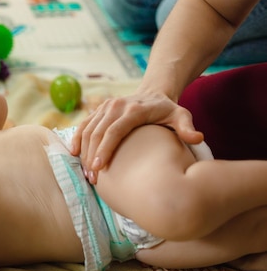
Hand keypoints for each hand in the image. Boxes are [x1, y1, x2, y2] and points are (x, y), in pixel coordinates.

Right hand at [71, 92, 203, 182]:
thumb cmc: (167, 110)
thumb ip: (187, 127)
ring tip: (86, 172)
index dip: (104, 149)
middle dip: (91, 156)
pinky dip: (76, 139)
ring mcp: (105, 107)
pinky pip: (83, 125)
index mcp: (133, 110)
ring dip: (83, 151)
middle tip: (92, 178)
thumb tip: (197, 138)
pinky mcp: (98, 110)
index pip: (114, 131)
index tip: (99, 167)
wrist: (153, 93)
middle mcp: (116, 106)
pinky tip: (74, 154)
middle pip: (97, 132)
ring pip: (87, 129)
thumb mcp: (181, 116)